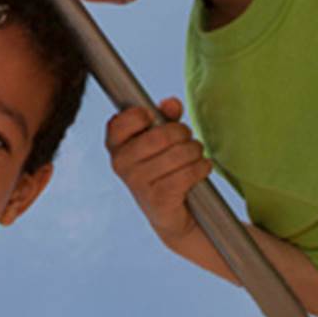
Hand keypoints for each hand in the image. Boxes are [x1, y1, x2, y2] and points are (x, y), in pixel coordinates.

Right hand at [106, 98, 214, 246]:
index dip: (145, 115)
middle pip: (161, 136)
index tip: (155, 120)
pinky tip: (202, 168)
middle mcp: (121, 163)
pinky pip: (188, 173)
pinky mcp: (159, 199)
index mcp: (115, 144)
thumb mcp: (161, 138)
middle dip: (183, 133)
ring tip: (196, 155)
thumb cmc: (163, 168)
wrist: (169, 212)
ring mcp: (138, 182)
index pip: (125, 120)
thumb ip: (165, 116)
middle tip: (188, 139)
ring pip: (179, 154)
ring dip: (195, 151)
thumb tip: (171, 104)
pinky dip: (202, 167)